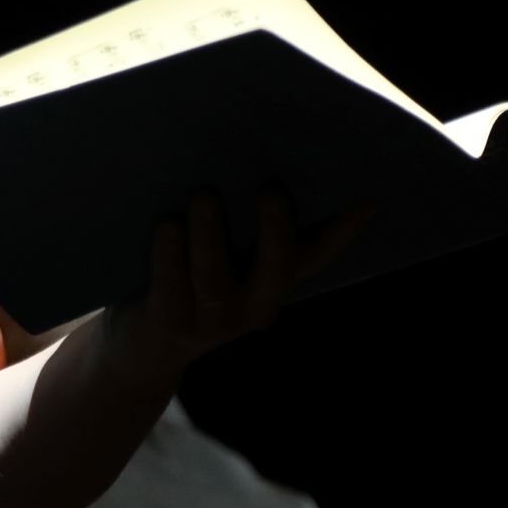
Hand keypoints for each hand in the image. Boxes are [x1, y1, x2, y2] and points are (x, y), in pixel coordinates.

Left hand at [97, 192, 371, 384]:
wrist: (142, 348)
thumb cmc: (184, 280)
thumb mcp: (221, 256)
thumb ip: (242, 224)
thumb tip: (255, 159)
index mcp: (271, 284)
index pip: (315, 256)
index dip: (341, 233)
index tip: (364, 201)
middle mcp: (252, 306)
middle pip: (275, 270)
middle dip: (276, 230)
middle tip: (271, 190)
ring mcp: (211, 320)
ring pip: (216, 279)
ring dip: (211, 235)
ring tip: (205, 196)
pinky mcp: (169, 322)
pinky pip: (170, 286)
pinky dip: (168, 253)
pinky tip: (167, 223)